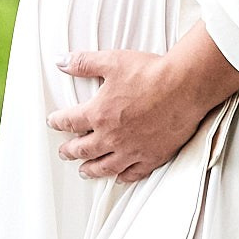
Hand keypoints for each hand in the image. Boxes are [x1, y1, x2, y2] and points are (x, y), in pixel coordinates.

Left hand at [45, 49, 206, 182]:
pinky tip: (119, 177)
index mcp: (99, 114)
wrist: (184, 86)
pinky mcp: (152, 156)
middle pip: (84, 149)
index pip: (70, 121)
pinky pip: (134, 173)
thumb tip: (61, 61)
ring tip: (84, 171)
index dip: (58, 122)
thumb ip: (83, 63)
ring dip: (92, 169)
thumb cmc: (150, 73)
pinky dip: (123, 176)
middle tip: (64, 152)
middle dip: (70, 151)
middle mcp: (112, 137)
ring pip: (106, 166)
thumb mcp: (112, 61)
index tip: (53, 122)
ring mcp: (132, 150)